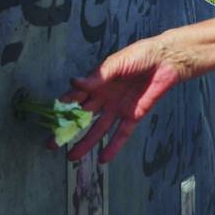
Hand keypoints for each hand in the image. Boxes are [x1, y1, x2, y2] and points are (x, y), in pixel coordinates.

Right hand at [60, 35, 182, 162]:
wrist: (166, 61)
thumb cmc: (140, 55)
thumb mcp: (116, 63)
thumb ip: (97, 76)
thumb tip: (74, 82)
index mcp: (97, 82)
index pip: (75, 97)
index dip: (62, 108)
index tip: (49, 120)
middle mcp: (105, 97)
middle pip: (82, 116)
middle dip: (67, 130)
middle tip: (52, 144)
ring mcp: (118, 107)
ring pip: (99, 129)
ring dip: (86, 143)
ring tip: (73, 157)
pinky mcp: (134, 115)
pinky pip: (121, 134)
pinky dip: (113, 147)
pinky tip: (103, 159)